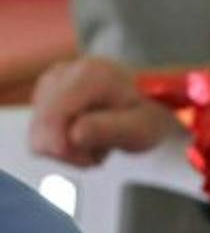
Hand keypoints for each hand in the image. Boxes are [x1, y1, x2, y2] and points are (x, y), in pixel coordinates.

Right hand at [27, 55, 185, 166]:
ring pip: (38, 137)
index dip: (64, 148)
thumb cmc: (148, 113)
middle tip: (103, 149)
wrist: (148, 98)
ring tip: (98, 140)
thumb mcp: (142, 128)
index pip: (53, 117)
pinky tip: (86, 136)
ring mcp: (50, 84)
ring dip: (69, 150)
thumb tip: (74, 134)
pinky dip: (62, 144)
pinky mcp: (43, 97)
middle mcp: (63, 73)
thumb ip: (111, 130)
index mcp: (90, 75)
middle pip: (42, 131)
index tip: (92, 160)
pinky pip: (40, 136)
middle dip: (72, 152)